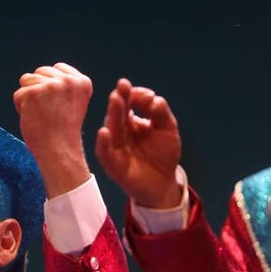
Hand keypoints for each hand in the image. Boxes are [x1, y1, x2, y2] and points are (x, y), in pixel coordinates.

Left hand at [13, 63, 92, 197]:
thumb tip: (40, 73)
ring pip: (27, 80)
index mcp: (82, 82)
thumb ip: (62, 85)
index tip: (58, 107)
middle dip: (39, 90)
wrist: (59, 152)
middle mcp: (68, 81)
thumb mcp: (71, 102)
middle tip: (49, 113)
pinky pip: (18, 94)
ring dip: (28, 98)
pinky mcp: (33, 93)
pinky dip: (21, 108)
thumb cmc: (62, 131)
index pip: (57, 68)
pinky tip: (34, 119)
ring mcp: (51, 86)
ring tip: (41, 115)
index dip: (51, 86)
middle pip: (41, 72)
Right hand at [94, 78, 182, 208]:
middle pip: (118, 113)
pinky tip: (104, 132)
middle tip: (122, 88)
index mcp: (131, 121)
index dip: (133, 95)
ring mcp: (115, 147)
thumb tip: (153, 98)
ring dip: (112, 114)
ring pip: (111, 128)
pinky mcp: (113, 165)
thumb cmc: (163, 154)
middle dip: (120, 99)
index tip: (143, 94)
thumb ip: (160, 112)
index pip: (129, 103)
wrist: (164, 183)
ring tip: (116, 100)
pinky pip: (104, 153)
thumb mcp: (168, 128)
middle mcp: (120, 132)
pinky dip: (102, 143)